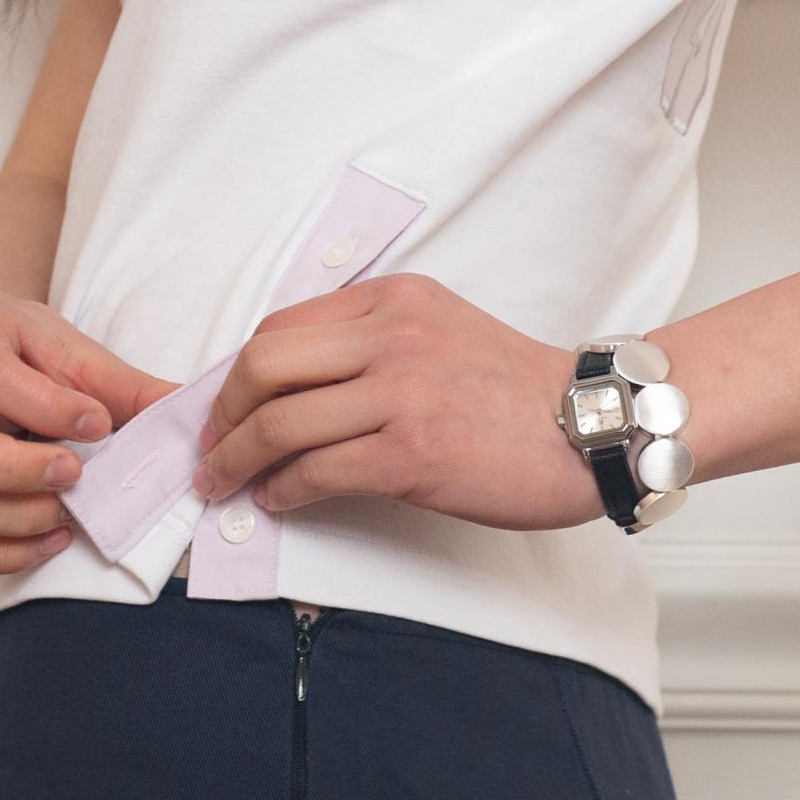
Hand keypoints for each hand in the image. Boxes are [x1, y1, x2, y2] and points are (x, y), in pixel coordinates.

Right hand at [0, 293, 180, 573]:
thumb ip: (122, 383)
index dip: (46, 407)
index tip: (99, 424)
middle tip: (73, 475)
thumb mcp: (71, 347)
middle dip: (13, 471)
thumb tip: (182, 410)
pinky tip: (47, 540)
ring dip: (9, 520)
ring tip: (64, 514)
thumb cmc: (20, 346)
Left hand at [188, 274, 603, 532]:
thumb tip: (293, 385)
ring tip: (225, 486)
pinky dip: (282, 491)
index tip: (224, 408)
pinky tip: (279, 501)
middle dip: (221, 415)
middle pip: (263, 365)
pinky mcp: (411, 452)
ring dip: (236, 461)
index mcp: (393, 299)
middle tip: (210, 450)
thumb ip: (372, 340)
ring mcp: (400, 391)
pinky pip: (316, 470)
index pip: (281, 327)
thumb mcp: (440, 329)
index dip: (237, 373)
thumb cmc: (515, 389)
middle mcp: (390, 334)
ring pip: (279, 421)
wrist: (589, 425)